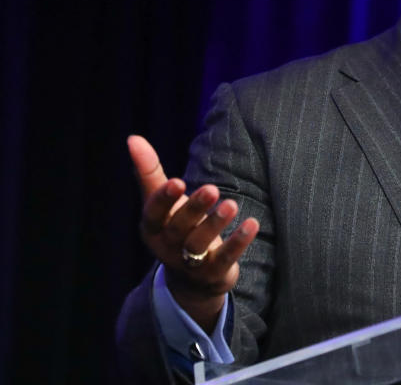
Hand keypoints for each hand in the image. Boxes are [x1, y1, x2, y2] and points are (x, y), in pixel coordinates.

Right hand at [128, 134, 259, 331]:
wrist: (191, 278)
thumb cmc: (175, 227)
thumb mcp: (161, 203)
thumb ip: (149, 172)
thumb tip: (133, 138)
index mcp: (153, 228)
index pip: (154, 213)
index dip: (164, 199)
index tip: (177, 181)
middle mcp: (167, 247)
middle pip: (179, 227)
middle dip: (194, 208)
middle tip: (212, 189)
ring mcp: (190, 263)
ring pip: (200, 244)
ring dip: (216, 224)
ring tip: (232, 205)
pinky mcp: (213, 273)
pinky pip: (226, 258)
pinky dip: (238, 242)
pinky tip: (252, 224)